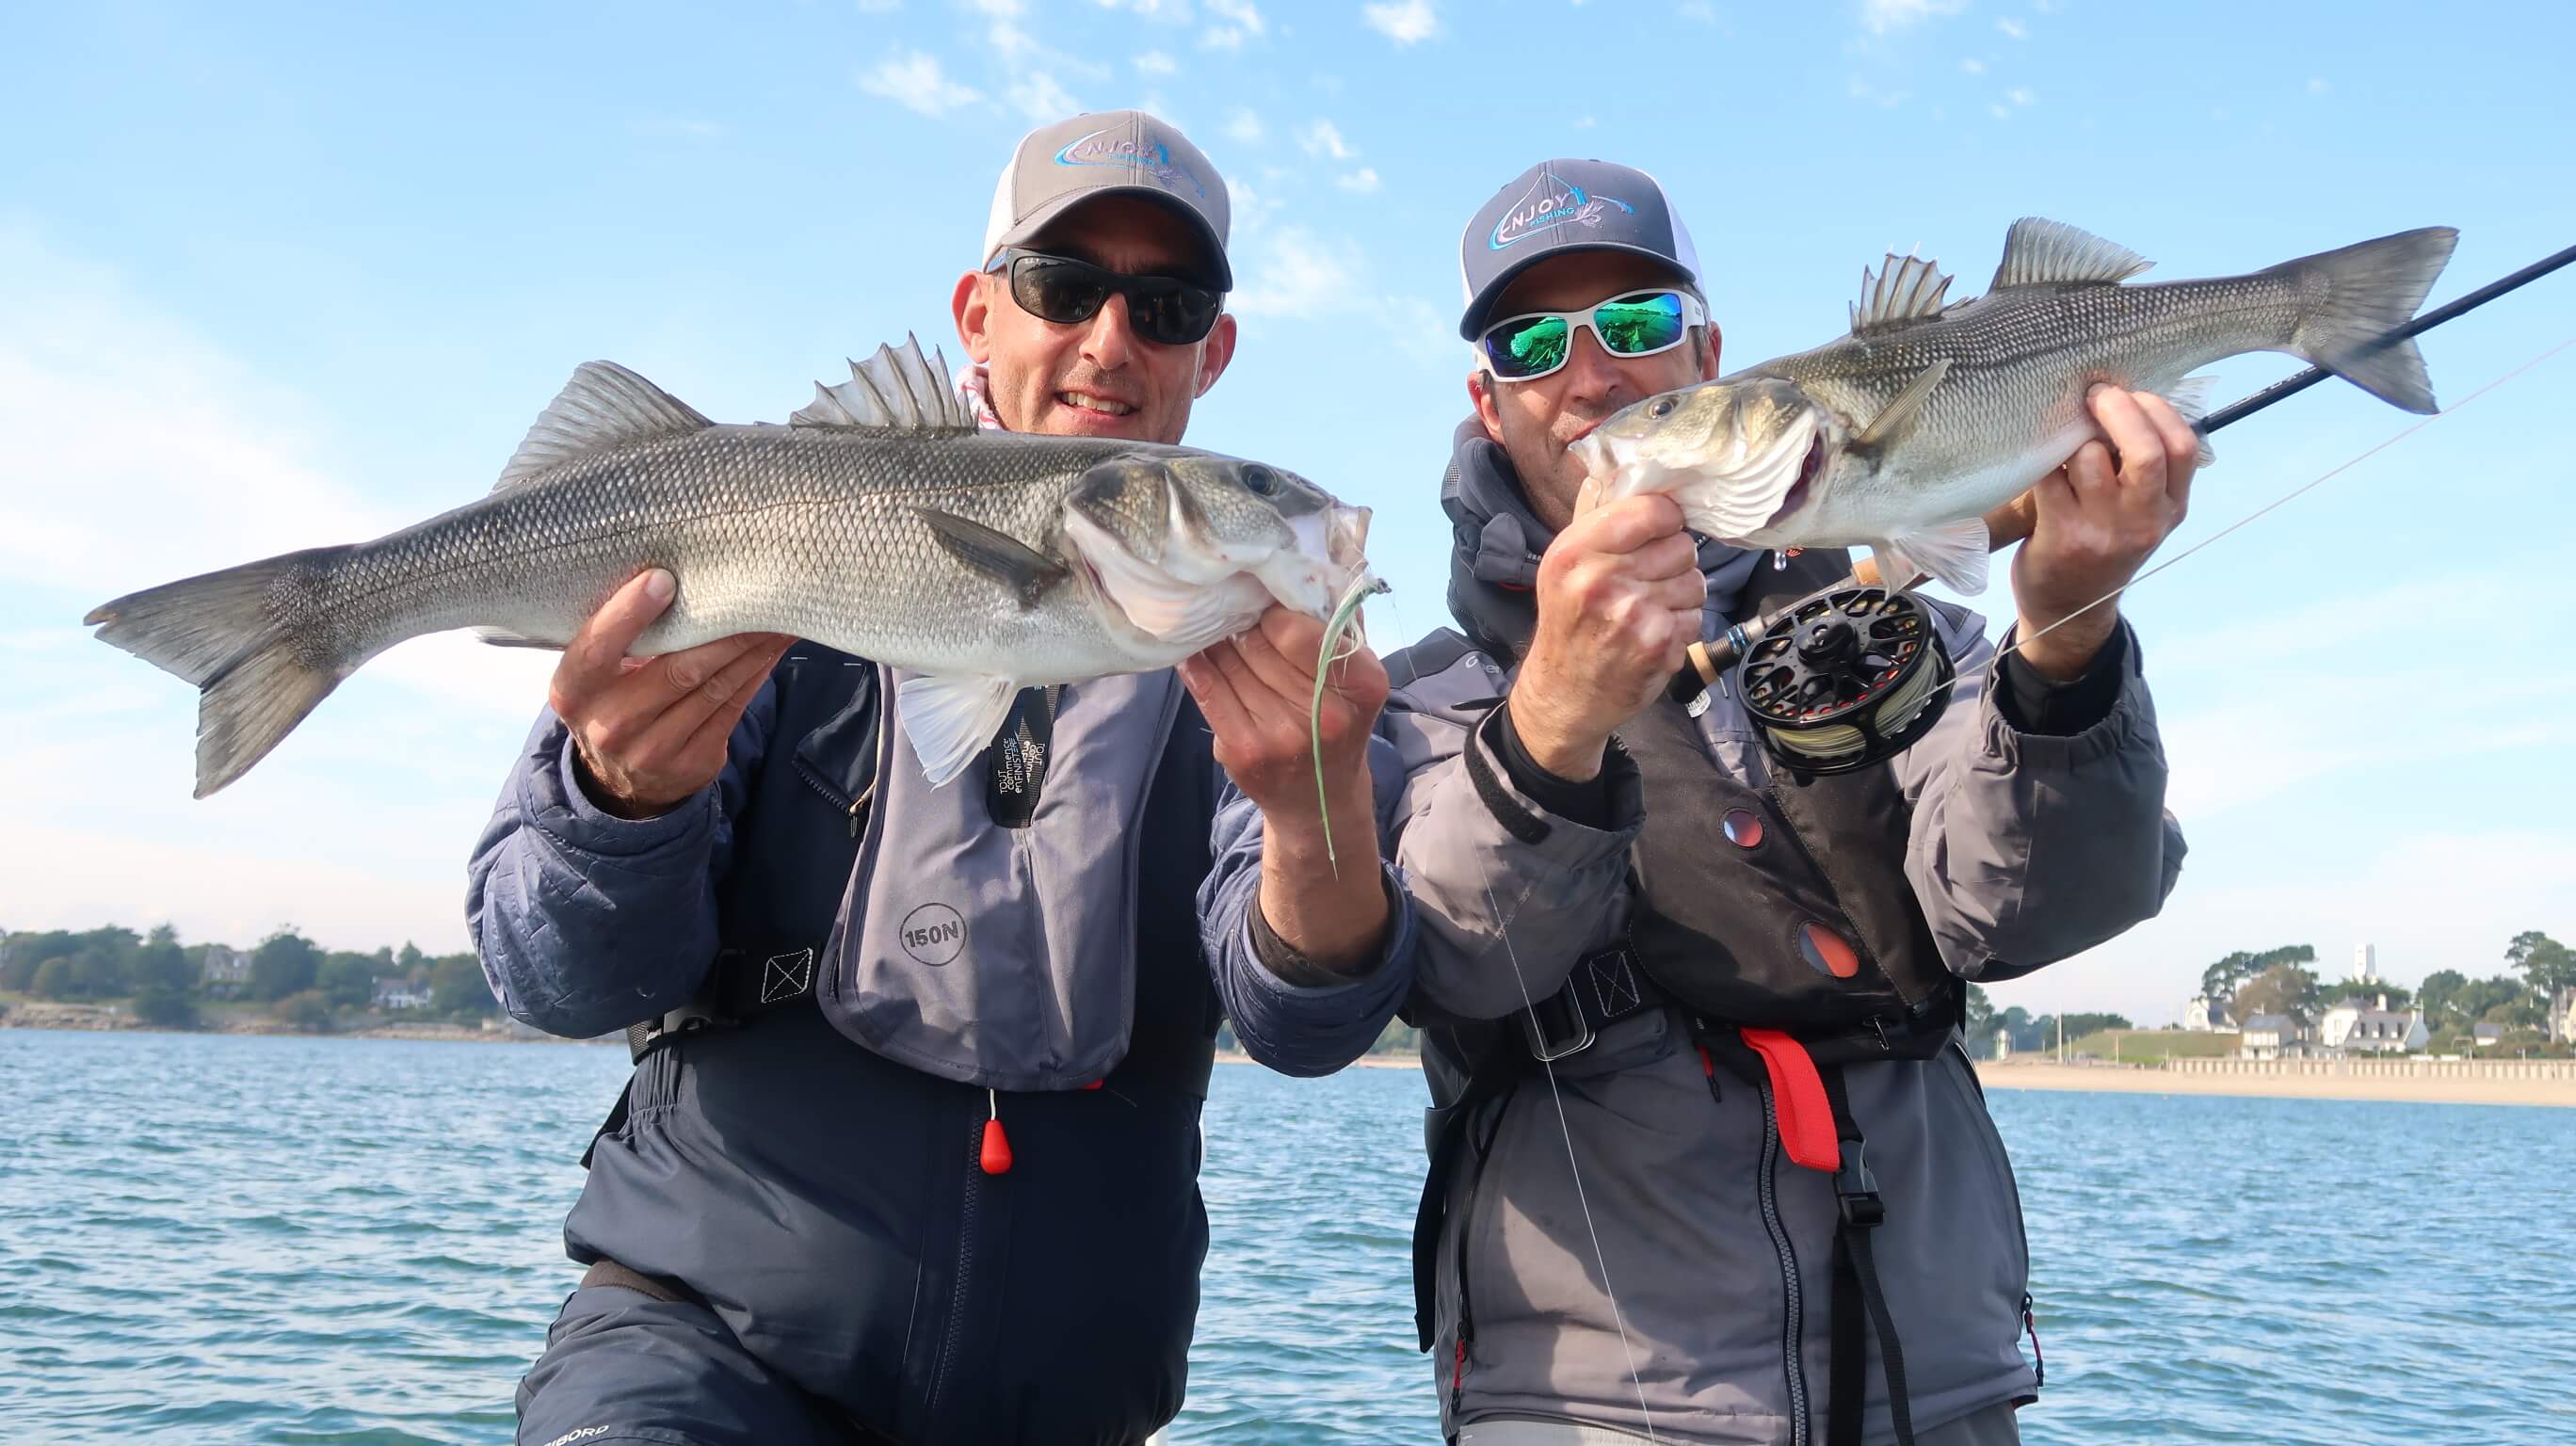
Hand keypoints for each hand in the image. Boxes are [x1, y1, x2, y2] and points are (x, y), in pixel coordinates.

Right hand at [549, 569, 795, 818]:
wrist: (621, 779)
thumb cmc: (613, 699)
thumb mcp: (595, 674)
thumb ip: (619, 636)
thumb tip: (674, 576)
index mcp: (574, 691)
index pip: (597, 648)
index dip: (629, 613)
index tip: (664, 578)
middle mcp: (609, 724)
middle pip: (678, 669)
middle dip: (726, 630)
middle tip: (758, 592)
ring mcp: (652, 750)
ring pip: (714, 688)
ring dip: (752, 649)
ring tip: (777, 616)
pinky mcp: (693, 763)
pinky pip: (733, 708)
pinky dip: (756, 673)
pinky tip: (771, 649)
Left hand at [1179, 606, 1391, 970]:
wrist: (1320, 802)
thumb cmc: (1337, 723)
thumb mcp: (1357, 679)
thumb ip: (1338, 629)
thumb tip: (1301, 569)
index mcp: (1365, 686)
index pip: (1303, 631)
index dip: (1275, 611)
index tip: (1264, 601)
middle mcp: (1327, 716)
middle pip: (1262, 644)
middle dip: (1244, 622)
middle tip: (1231, 607)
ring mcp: (1283, 737)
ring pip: (1232, 662)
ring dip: (1218, 640)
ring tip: (1213, 625)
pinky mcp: (1246, 752)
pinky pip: (1209, 691)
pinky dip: (1198, 666)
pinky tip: (1193, 651)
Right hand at [1510, 484, 1703, 779]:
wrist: (1563, 694)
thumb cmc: (1568, 623)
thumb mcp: (1563, 566)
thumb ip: (1593, 519)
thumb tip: (1620, 471)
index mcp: (1574, 552)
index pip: (1651, 510)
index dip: (1666, 519)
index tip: (1659, 531)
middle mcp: (1599, 581)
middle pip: (1681, 545)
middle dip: (1673, 562)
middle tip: (1647, 581)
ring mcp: (1631, 616)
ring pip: (1696, 580)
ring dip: (1681, 595)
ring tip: (1648, 610)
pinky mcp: (1658, 646)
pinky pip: (1696, 615)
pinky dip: (1682, 625)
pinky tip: (1653, 635)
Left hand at [2011, 385, 2196, 678]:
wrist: (2068, 608)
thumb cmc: (2102, 545)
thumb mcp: (2142, 513)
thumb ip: (2145, 469)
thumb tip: (2124, 399)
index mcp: (2171, 508)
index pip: (2182, 446)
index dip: (2156, 410)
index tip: (2130, 393)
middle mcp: (2144, 521)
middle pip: (2145, 451)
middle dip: (2119, 410)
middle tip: (2095, 395)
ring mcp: (2103, 531)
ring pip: (2091, 458)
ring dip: (2074, 438)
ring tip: (2065, 440)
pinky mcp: (2062, 535)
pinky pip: (2051, 477)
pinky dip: (2043, 459)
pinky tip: (2039, 458)